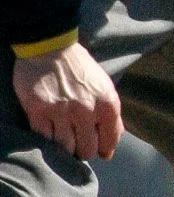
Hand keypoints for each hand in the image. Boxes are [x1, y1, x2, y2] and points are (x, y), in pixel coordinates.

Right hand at [12, 42, 122, 161]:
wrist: (50, 46)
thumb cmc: (80, 68)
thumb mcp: (105, 88)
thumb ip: (112, 116)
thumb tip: (112, 145)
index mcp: (107, 104)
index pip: (109, 142)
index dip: (103, 149)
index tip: (97, 148)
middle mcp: (86, 110)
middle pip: (86, 150)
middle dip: (83, 150)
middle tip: (77, 142)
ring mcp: (61, 112)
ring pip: (65, 148)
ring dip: (64, 147)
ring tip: (63, 137)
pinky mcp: (38, 111)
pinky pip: (44, 139)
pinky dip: (47, 139)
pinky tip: (49, 130)